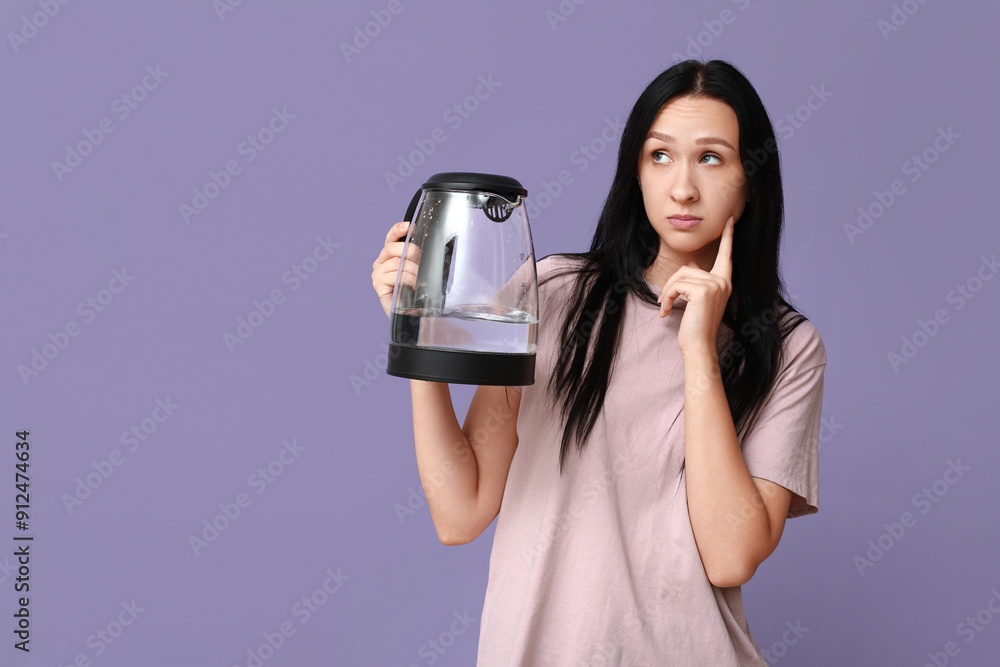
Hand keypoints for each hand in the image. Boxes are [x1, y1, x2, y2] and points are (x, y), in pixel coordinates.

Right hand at [371, 221, 420, 317]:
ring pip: (397, 262)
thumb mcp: (418, 270)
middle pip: (393, 248)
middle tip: (422, 262)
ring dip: (413, 271)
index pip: (391, 238)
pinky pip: (396, 275)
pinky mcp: (378, 284)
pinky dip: (409, 280)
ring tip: (419, 281)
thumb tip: (423, 241)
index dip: (398, 230)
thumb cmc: (416, 293)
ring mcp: (377, 274)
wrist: (413, 315)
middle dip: (411, 252)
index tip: (410, 227)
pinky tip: (413, 287)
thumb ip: (416, 256)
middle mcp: (380, 264)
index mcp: (389, 258)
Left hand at [657, 216, 734, 354]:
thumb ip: (697, 281)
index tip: (729, 220)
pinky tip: (666, 312)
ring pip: (679, 276)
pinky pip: (676, 285)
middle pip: (687, 268)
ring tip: (664, 309)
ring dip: (666, 293)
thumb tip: (690, 265)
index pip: (726, 255)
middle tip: (663, 304)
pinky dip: (666, 298)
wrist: (699, 347)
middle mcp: (722, 281)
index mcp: (724, 282)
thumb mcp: (698, 301)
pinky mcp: (703, 290)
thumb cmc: (696, 327)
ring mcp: (715, 285)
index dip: (727, 237)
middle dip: (670, 285)